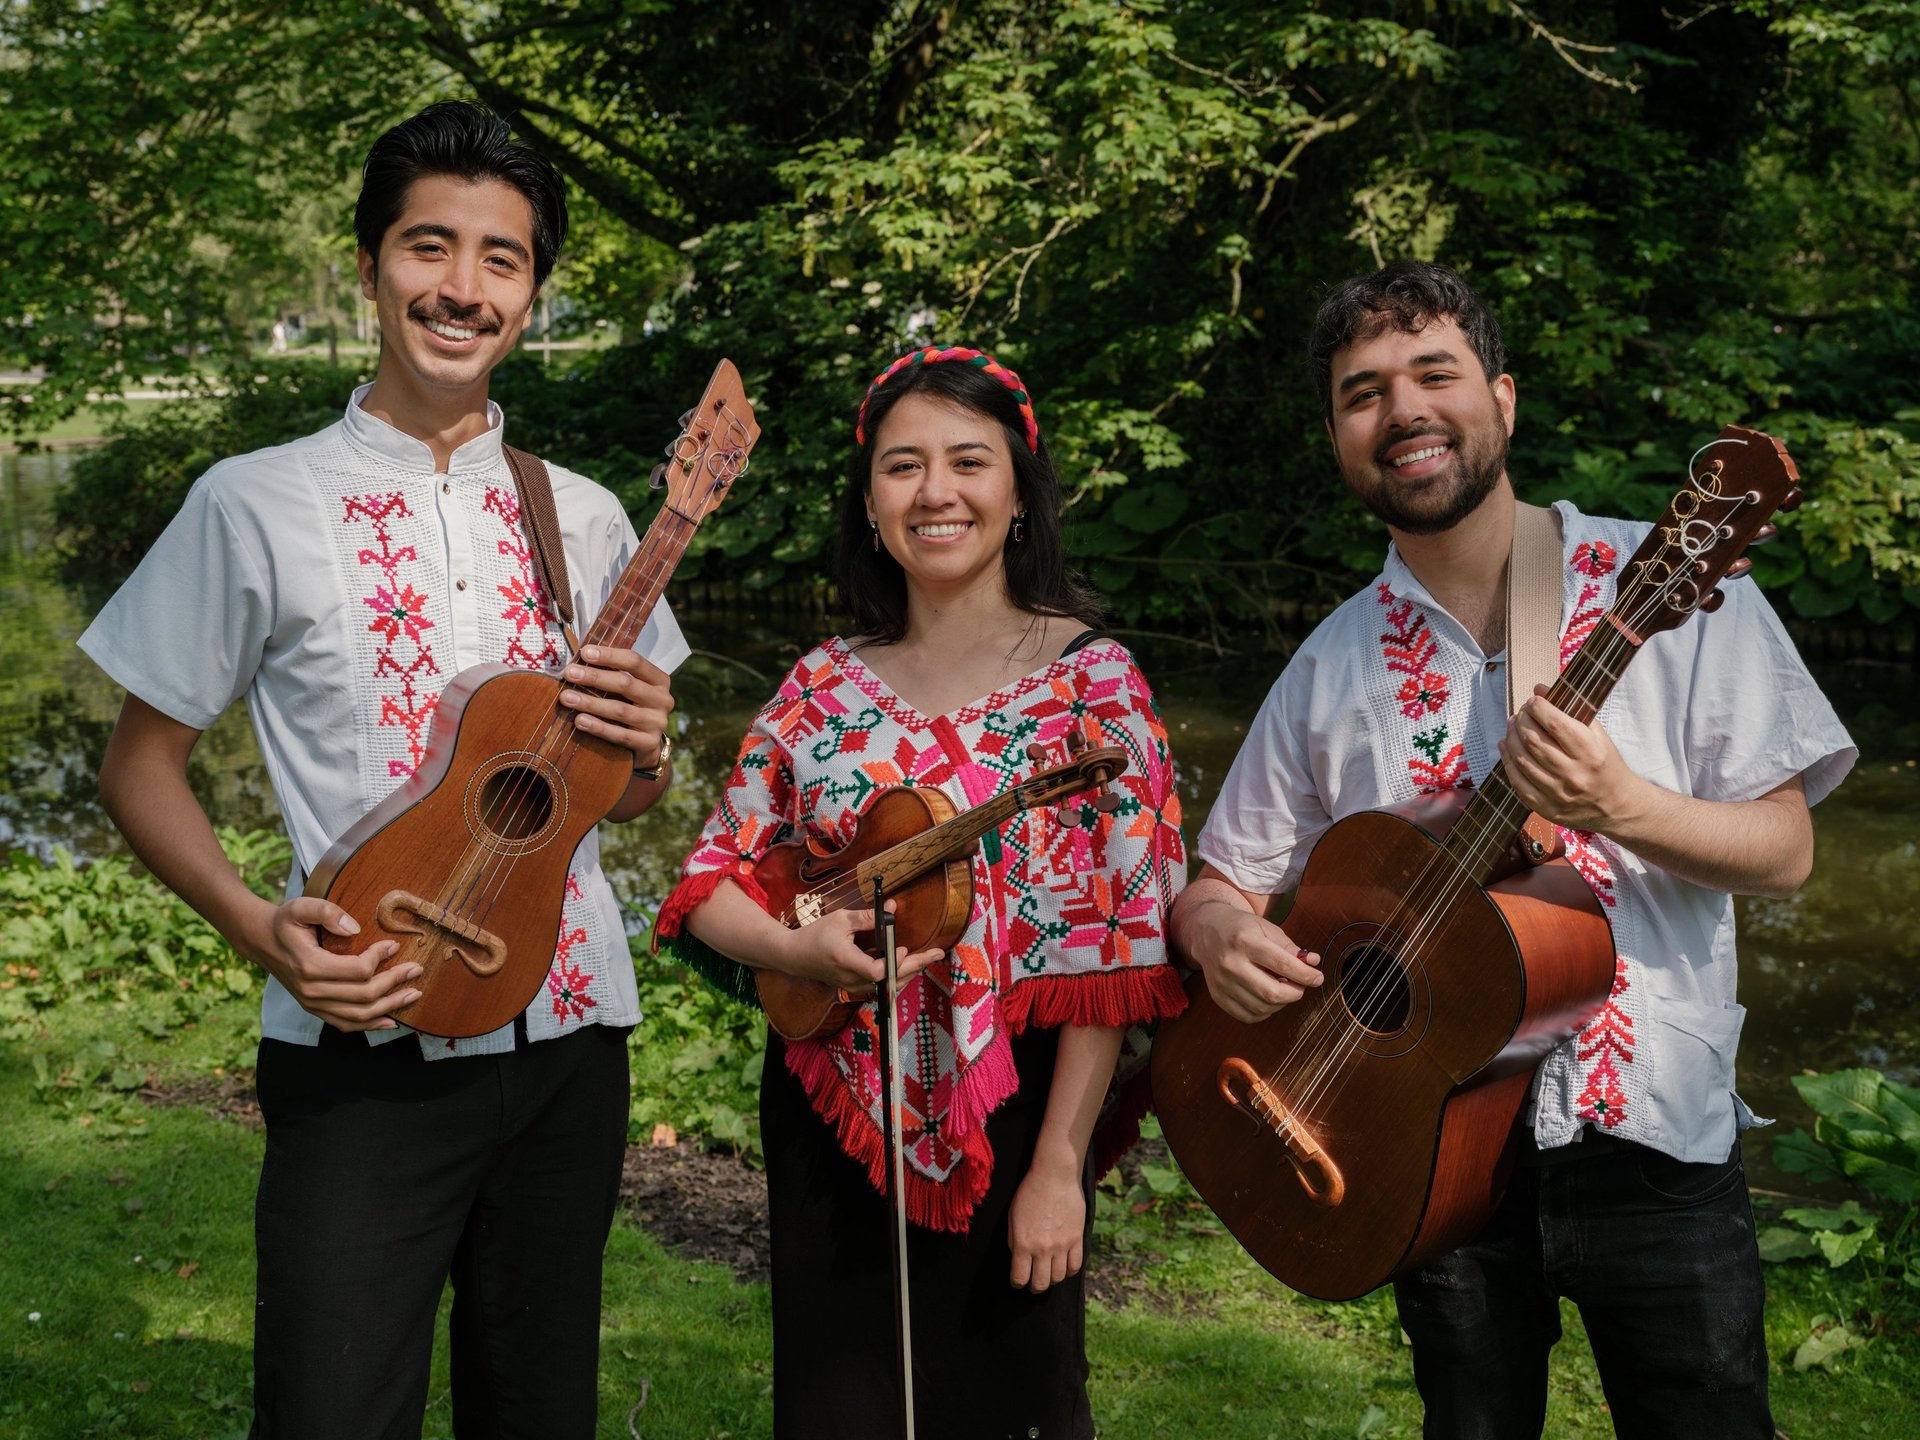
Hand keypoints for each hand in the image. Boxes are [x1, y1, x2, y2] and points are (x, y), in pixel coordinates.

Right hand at [238, 896, 420, 1031]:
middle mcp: (311, 991)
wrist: (262, 940)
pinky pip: (345, 1025)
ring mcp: (313, 1004)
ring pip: (358, 1016)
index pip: (357, 970)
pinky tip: (391, 1021)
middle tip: (416, 970)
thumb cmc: (286, 922)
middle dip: (395, 983)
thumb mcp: (302, 906)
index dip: (380, 958)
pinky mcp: (315, 1009)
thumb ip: (327, 912)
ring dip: (390, 1007)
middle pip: (363, 995)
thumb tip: (355, 927)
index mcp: (310, 966)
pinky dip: (370, 1025)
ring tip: (413, 995)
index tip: (394, 944)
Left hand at [559, 645, 673, 771]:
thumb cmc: (631, 707)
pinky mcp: (649, 743)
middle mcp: (662, 700)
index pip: (634, 662)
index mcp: (659, 680)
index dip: (609, 656)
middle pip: (626, 684)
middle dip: (594, 677)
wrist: (646, 744)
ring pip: (620, 710)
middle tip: (569, 674)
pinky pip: (620, 735)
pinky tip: (580, 721)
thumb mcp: (630, 688)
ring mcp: (657, 723)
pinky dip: (598, 727)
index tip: (584, 653)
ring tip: (567, 697)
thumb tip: (580, 657)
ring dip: (591, 702)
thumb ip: (613, 673)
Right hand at [772, 901, 943, 991]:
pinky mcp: (855, 986)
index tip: (901, 947)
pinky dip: (896, 976)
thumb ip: (867, 916)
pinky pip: (881, 986)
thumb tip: (892, 907)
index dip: (893, 962)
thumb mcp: (840, 920)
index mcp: (847, 962)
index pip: (877, 971)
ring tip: (926, 958)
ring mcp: (854, 986)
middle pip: (890, 980)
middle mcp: (852, 979)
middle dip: (916, 966)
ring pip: (888, 986)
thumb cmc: (815, 935)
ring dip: (909, 972)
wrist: (794, 956)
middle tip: (937, 954)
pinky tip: (907, 965)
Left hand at [1008, 1152, 1084, 1291]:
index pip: (1020, 1278)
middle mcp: (1042, 1249)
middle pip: (1041, 1283)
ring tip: (1049, 1273)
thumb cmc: (1029, 1192)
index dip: (1017, 1283)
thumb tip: (1018, 1258)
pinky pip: (1075, 1266)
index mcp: (1022, 1243)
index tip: (1018, 1281)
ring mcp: (1062, 1245)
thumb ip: (1013, 1240)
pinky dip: (1069, 1271)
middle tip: (1034, 1282)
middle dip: (1035, 1287)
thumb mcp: (1012, 1216)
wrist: (1054, 1176)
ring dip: (1052, 1279)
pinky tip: (1064, 1266)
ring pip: (1059, 1277)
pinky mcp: (1077, 1239)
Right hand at [1187, 899, 1321, 1023]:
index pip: (1283, 964)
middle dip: (1295, 993)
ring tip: (1283, 989)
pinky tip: (1267, 999)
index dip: (1306, 975)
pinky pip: (1247, 1016)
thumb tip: (1313, 963)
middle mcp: (1230, 963)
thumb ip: (1290, 947)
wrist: (1206, 932)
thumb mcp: (1266, 928)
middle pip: (1272, 993)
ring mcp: (1221, 982)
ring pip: (1262, 1008)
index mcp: (1245, 941)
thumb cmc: (1241, 928)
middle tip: (1301, 987)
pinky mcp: (1217, 996)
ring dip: (1281, 1003)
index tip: (1317, 978)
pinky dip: (1264, 1012)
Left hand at [1500, 685, 1647, 832]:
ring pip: (1521, 760)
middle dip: (1521, 721)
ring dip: (1511, 738)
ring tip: (1512, 726)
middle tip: (1521, 713)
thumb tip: (1538, 690)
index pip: (1555, 724)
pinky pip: (1517, 782)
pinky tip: (1506, 747)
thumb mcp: (1597, 734)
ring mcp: (1559, 794)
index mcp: (1590, 752)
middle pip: (1533, 741)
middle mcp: (1574, 774)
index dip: (1537, 708)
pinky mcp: (1546, 808)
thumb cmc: (1605, 763)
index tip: (1533, 701)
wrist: (1617, 804)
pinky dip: (1507, 760)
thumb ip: (1570, 711)